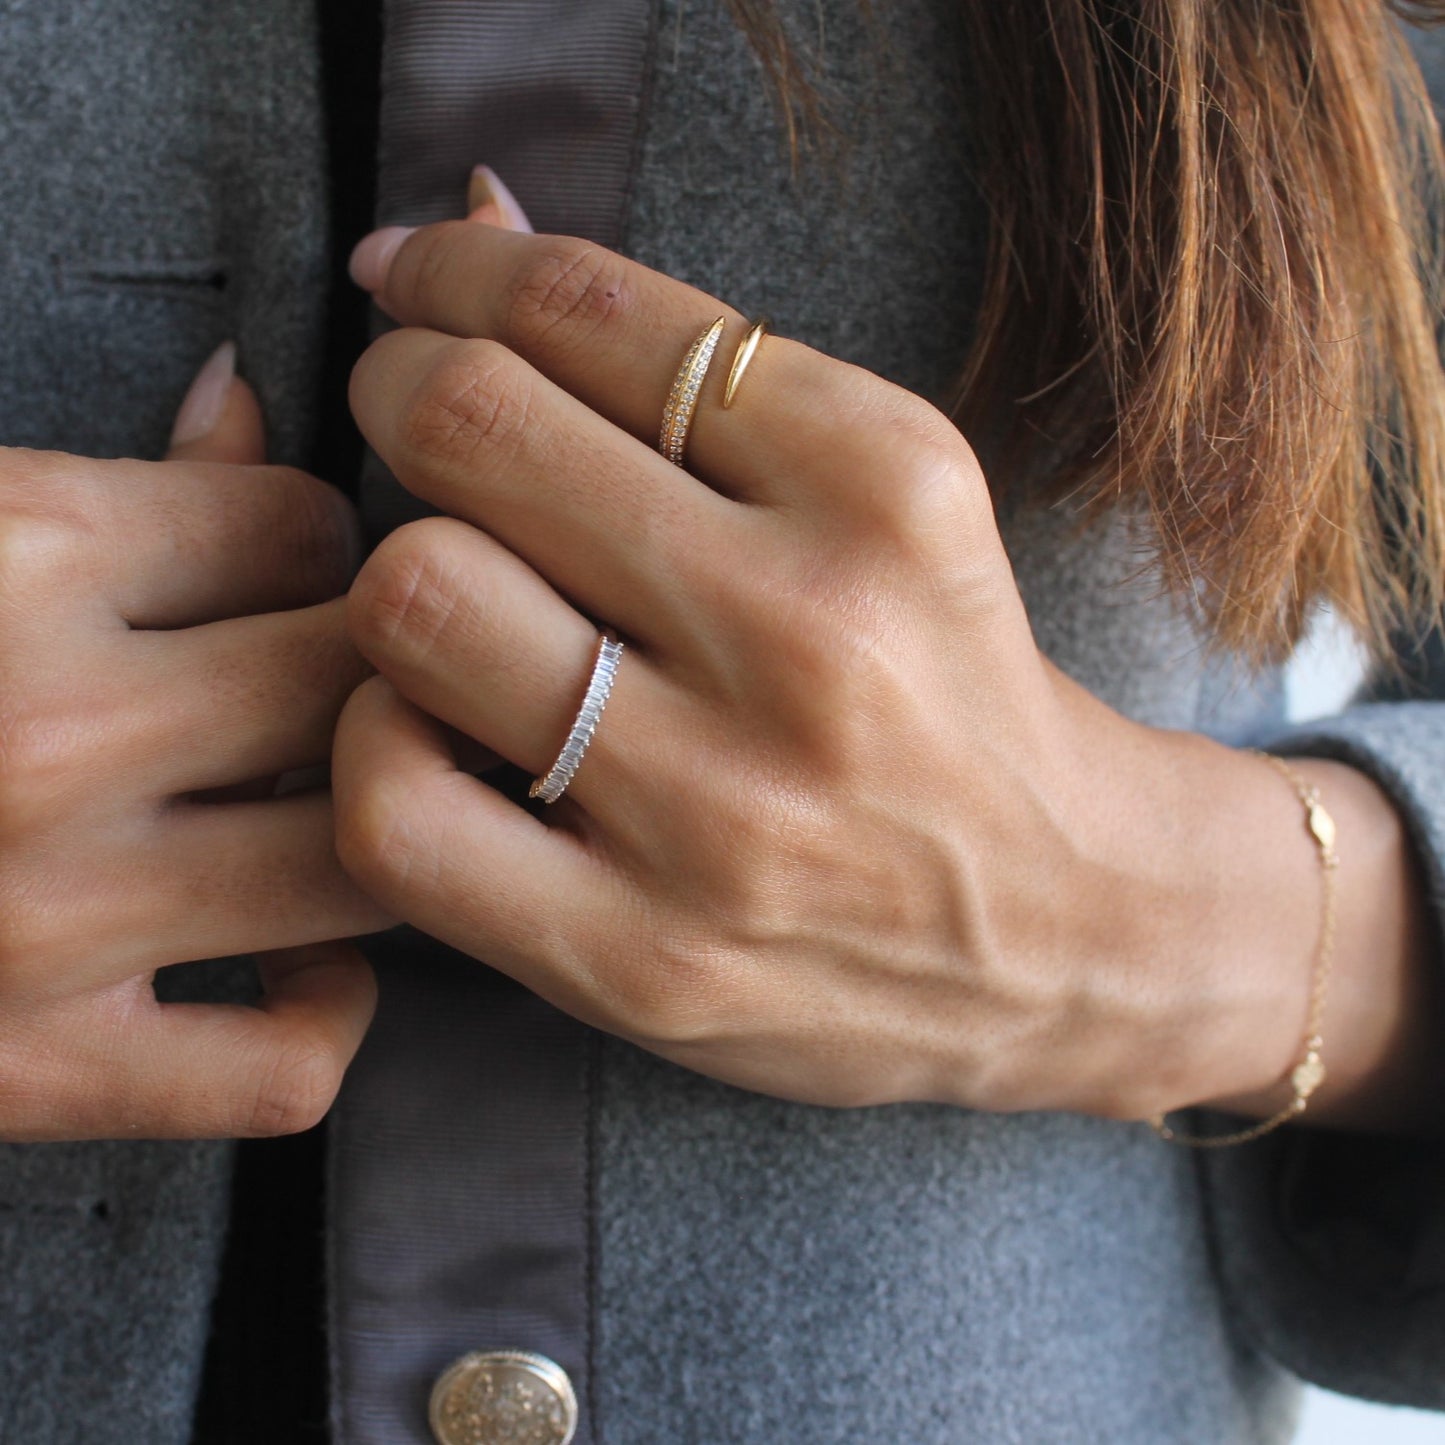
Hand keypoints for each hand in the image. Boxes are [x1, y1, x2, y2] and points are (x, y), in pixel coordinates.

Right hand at [0, 346, 388, 1141]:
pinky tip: (298, 956)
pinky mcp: (23, 1075)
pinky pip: (283, 1069)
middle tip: (343, 675)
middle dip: (373, 665)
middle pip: (352, 681)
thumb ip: (117, 477)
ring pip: (360, 857)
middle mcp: (40, 737)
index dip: (313, 536)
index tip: (293, 565)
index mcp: (7, 557)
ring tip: (336, 797)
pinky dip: (326, 1012)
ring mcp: (41, 921)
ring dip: (379, 821)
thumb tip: (248, 402)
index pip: (295, 526)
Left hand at [334, 220, 1412, 1119]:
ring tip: (447, 596)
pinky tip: (437, 733)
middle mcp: (809, 633)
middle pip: (470, 427)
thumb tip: (474, 229)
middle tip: (414, 420)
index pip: (586, 306)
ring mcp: (722, 809)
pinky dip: (376, 743)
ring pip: (415, 598)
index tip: (420, 284)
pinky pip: (397, 805)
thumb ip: (703, 373)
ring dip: (392, 572)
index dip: (458, 274)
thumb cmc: (949, 691)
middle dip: (400, 393)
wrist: (1061, 921)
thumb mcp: (893, 497)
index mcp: (884, 482)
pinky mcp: (645, 958)